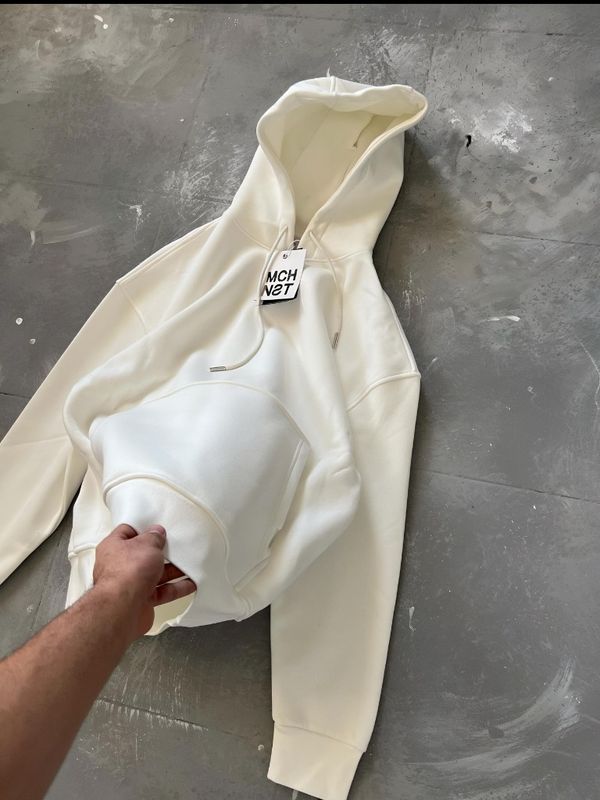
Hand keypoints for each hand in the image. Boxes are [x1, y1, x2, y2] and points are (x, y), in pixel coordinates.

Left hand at [93, 523, 195, 638]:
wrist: (123, 608)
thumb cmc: (128, 572)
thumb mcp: (147, 544)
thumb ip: (154, 537)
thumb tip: (157, 533)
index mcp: (114, 547)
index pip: (127, 532)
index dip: (144, 529)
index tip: (159, 528)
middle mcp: (120, 566)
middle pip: (144, 555)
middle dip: (162, 552)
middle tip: (177, 546)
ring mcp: (131, 584)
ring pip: (155, 574)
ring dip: (173, 570)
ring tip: (190, 563)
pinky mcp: (142, 600)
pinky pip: (162, 592)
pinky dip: (177, 588)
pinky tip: (191, 583)